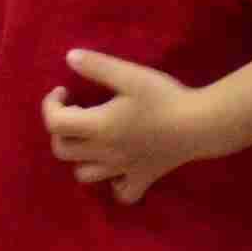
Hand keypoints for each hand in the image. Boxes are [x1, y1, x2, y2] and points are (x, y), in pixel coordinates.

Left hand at [42, 47, 208, 204]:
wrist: (200, 125)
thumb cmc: (164, 98)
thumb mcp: (129, 74)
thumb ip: (97, 66)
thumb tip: (69, 57)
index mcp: (99, 127)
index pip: (55, 124)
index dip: (50, 105)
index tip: (64, 90)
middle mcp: (105, 153)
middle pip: (63, 150)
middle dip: (60, 129)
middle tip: (76, 110)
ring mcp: (123, 170)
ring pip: (84, 175)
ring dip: (79, 156)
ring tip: (91, 136)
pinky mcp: (143, 179)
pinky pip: (121, 193)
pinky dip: (112, 183)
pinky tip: (117, 167)